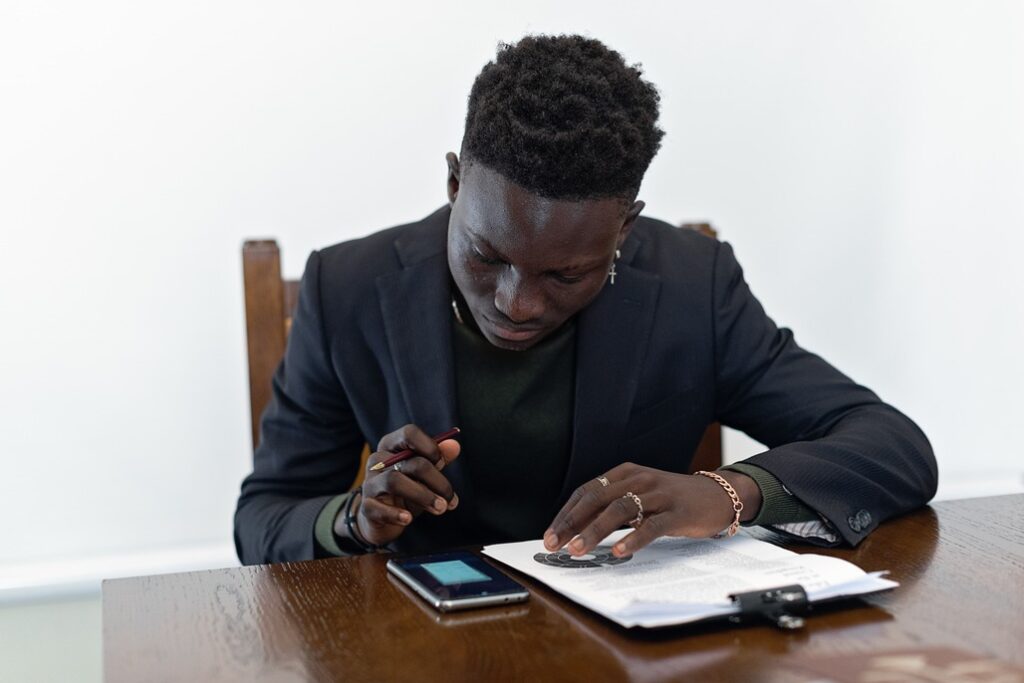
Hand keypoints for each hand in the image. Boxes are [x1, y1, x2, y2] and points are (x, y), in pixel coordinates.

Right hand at [341, 424, 460, 546]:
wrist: (382, 518)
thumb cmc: (407, 489)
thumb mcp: (424, 474)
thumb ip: (439, 459)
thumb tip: (454, 446)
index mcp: (392, 446)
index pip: (409, 433)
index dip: (429, 446)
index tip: (442, 462)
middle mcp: (378, 460)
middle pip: (411, 463)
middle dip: (437, 481)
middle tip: (451, 499)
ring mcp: (369, 483)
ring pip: (395, 482)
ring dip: (423, 496)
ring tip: (440, 509)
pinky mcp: (366, 507)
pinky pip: (378, 508)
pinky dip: (395, 514)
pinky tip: (408, 519)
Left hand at [542, 463, 761, 557]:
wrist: (718, 495)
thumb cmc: (672, 500)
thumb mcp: (640, 497)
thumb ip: (613, 508)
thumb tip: (578, 531)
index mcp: (625, 473)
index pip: (587, 491)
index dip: (567, 513)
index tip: (551, 535)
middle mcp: (638, 479)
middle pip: (597, 498)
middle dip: (572, 523)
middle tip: (555, 544)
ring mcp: (658, 494)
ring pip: (619, 510)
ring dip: (595, 531)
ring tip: (578, 549)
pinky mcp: (676, 512)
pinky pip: (651, 525)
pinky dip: (633, 539)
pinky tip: (619, 552)